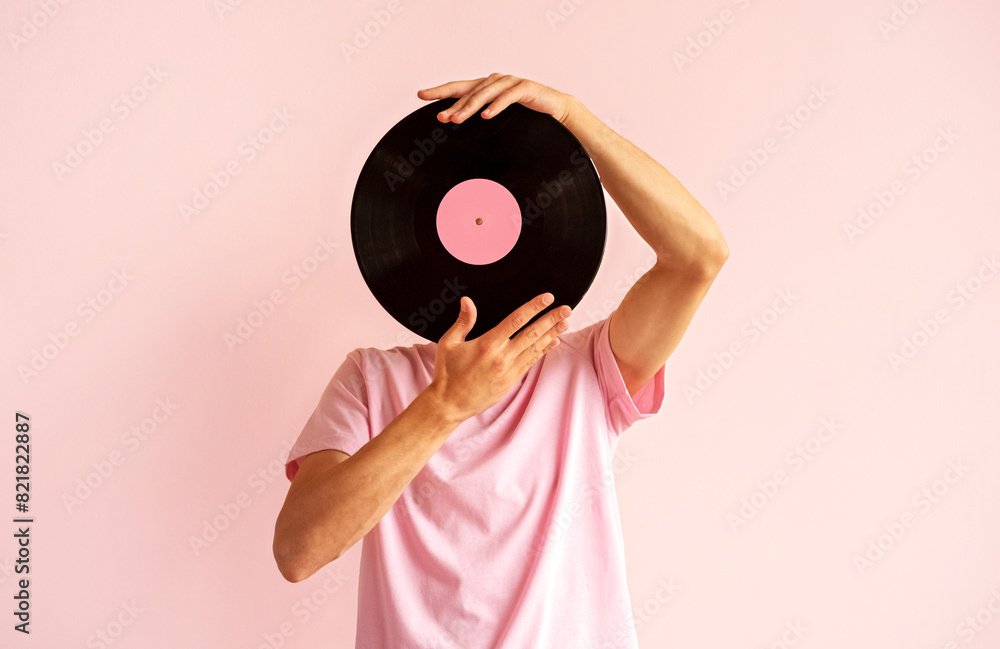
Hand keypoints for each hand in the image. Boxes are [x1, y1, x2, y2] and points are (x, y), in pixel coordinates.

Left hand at [417, 73, 575, 125]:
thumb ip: (481, 120)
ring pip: (485, 92)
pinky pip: (508, 96)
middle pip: (469, 91)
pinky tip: (486, 115)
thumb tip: (458, 130)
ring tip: (457, 119)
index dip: (439, 91)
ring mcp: (510, 82)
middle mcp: (495, 80)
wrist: (557, 111)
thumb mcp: (500, 119)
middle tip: (441, 117)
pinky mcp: (526, 87)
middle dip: (453, 104)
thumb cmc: (526, 116)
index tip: (420, 95)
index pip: (458, 88)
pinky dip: (496, 105)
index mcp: (486, 87)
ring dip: (470, 106)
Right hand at [425, 292, 571, 423]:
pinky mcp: (511, 381)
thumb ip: (463, 321)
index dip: (534, 307)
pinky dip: (544, 350)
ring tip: (565, 322)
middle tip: (566, 308)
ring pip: (536, 348)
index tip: (547, 298)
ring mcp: (509, 370)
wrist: (450, 404)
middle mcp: (502, 357)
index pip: (516, 320)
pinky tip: (554, 342)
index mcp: (488, 344)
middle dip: (551, 319)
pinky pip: (532, 362)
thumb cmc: (448, 372)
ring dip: (552, 334)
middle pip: (533, 333)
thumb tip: (468, 301)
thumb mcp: (449, 343)